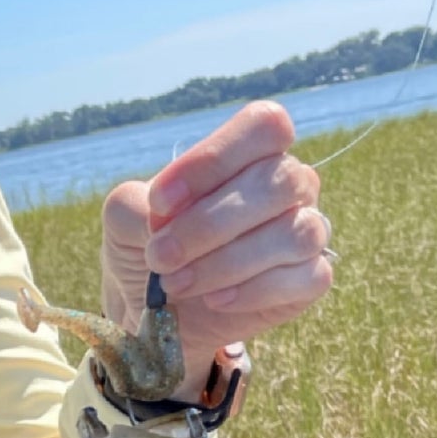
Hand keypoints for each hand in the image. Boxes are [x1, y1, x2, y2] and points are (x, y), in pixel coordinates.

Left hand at [100, 101, 332, 400]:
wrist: (159, 311)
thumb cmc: (149, 247)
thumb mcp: (124, 218)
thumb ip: (137, 204)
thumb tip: (167, 215)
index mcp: (252, 152)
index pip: (264, 126)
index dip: (213, 159)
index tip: (160, 202)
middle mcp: (289, 184)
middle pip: (276, 181)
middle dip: (208, 224)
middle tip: (160, 257)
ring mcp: (307, 229)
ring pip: (294, 232)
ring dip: (227, 262)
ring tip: (177, 283)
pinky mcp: (312, 278)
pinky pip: (306, 277)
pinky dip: (253, 291)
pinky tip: (215, 300)